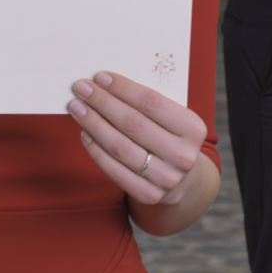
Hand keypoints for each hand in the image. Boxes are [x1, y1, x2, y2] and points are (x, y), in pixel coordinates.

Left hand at [68, 72, 206, 208]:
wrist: (184, 180)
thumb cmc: (171, 138)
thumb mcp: (174, 120)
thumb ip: (149, 105)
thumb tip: (108, 84)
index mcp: (193, 129)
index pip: (152, 103)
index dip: (123, 88)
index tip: (101, 77)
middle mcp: (183, 155)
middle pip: (133, 124)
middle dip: (103, 103)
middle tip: (82, 89)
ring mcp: (167, 178)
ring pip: (120, 147)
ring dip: (94, 124)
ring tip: (77, 108)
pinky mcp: (149, 195)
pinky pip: (114, 170)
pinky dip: (96, 150)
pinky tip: (84, 134)